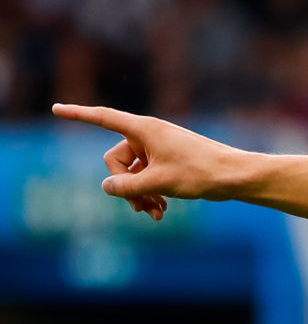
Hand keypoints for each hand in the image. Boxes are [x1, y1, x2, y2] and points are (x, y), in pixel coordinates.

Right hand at [49, 103, 253, 221]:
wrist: (236, 177)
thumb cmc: (201, 173)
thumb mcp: (158, 182)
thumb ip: (127, 187)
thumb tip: (107, 188)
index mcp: (145, 129)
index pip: (104, 118)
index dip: (78, 115)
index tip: (56, 109)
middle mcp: (150, 136)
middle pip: (117, 160)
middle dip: (124, 185)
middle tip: (140, 207)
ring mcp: (160, 150)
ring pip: (133, 173)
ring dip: (138, 194)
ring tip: (154, 214)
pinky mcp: (170, 163)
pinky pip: (149, 178)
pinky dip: (151, 194)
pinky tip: (161, 214)